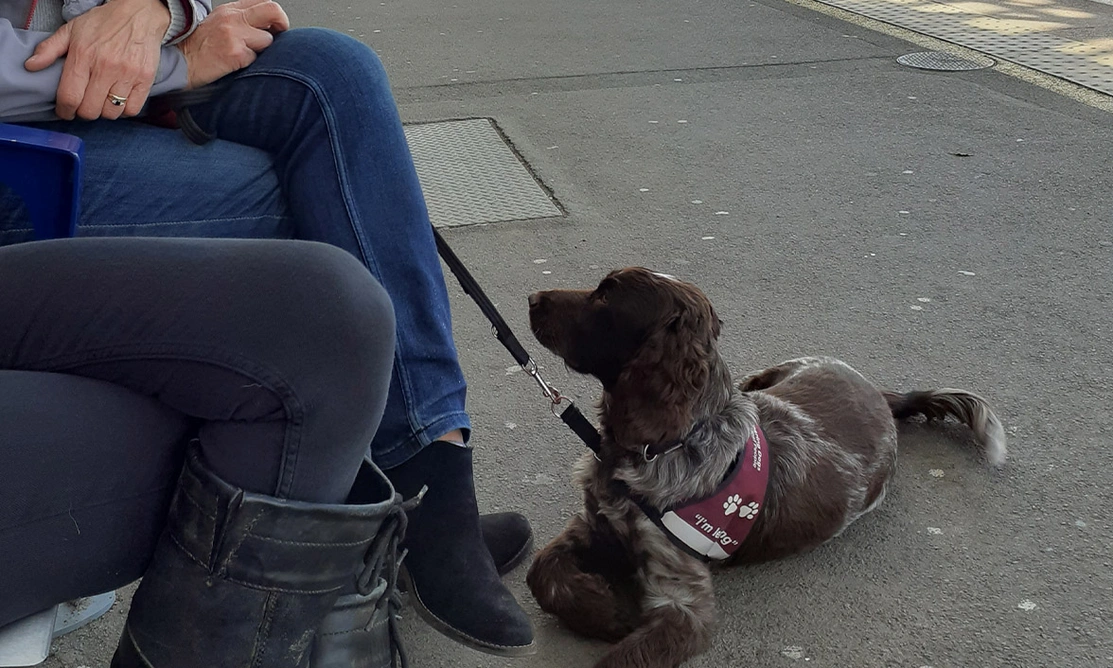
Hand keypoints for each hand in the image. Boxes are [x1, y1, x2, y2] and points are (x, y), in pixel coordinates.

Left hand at [25, 0, 170, 120]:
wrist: (138, 15)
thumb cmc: (103, 24)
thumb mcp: (71, 30)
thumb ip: (49, 49)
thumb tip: (31, 66)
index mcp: (83, 56)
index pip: (70, 96)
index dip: (65, 110)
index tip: (65, 112)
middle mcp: (105, 67)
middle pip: (90, 110)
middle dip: (84, 112)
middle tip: (84, 105)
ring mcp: (127, 75)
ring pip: (111, 112)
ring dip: (104, 111)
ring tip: (102, 101)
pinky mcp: (145, 80)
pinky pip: (132, 109)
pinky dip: (124, 110)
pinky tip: (120, 100)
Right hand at [178, 0, 289, 89]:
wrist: (178, 63)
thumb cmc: (196, 49)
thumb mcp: (217, 25)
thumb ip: (240, 23)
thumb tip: (266, 29)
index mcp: (229, 9)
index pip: (263, 2)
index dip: (275, 16)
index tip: (275, 28)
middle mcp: (232, 17)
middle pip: (272, 10)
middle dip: (282, 24)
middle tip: (278, 37)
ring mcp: (233, 33)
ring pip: (267, 39)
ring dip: (261, 52)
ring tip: (244, 57)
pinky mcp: (234, 52)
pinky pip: (256, 59)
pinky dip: (250, 65)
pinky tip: (234, 66)